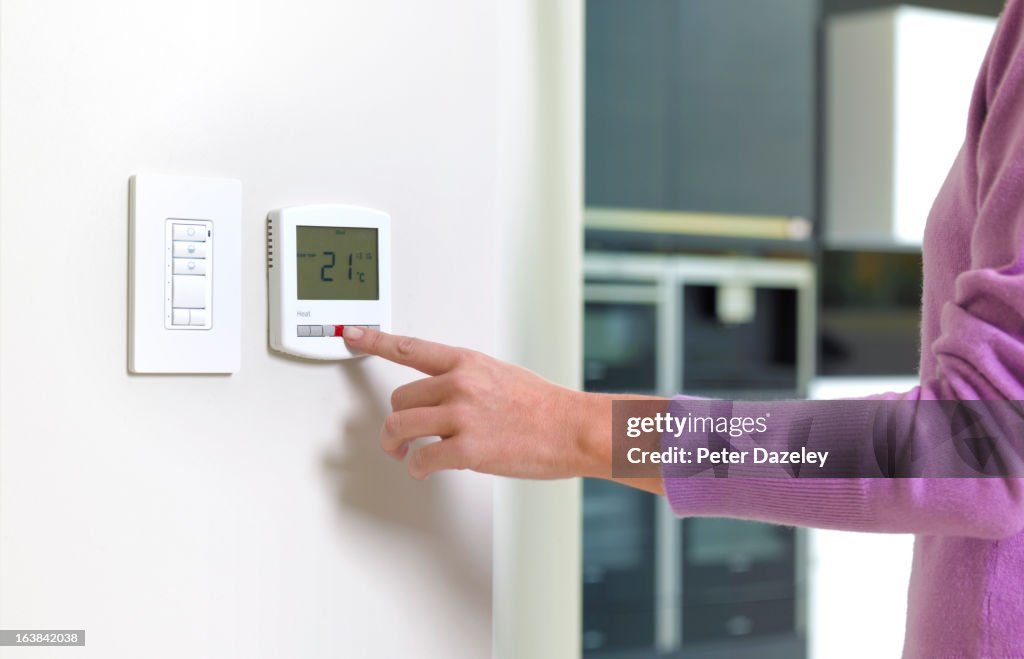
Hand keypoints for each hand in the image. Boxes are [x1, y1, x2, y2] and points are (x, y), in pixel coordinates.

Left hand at [342, 326, 601, 480]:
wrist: (572, 428)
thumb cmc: (543, 406)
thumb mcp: (500, 375)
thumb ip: (466, 380)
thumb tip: (441, 395)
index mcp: (466, 363)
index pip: (409, 348)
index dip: (374, 340)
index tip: (352, 335)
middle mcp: (459, 384)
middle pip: (398, 398)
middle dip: (396, 420)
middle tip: (400, 436)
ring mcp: (462, 416)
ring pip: (400, 427)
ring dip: (396, 445)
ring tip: (403, 453)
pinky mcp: (467, 449)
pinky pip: (422, 459)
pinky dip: (417, 467)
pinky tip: (424, 468)